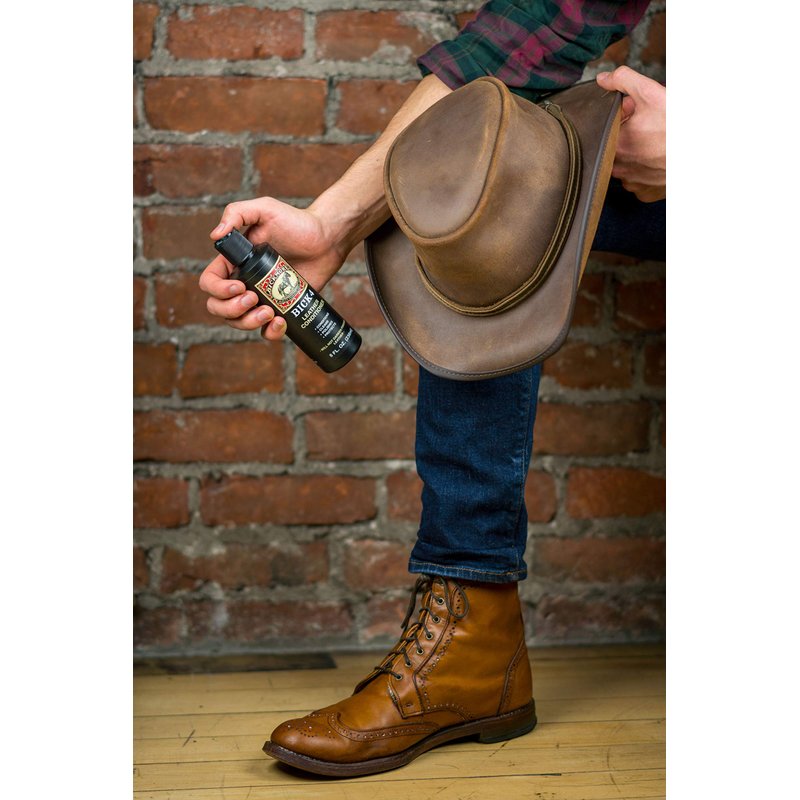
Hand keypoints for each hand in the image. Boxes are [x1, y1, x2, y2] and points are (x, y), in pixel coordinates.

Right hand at [199, 197, 347, 340]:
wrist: (328, 241)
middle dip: (232, 310)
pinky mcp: (281, 310)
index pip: (209, 282)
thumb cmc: (297, 222)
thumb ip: (236, 213)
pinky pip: (265, 331)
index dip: (218, 290)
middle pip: (219, 308)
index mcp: (234, 262)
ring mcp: (261, 298)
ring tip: (271, 312)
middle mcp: (243, 282)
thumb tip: (215, 235)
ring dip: (248, 323)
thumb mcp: (265, 209)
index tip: (240, 286)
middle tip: (255, 298)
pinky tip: (280, 322)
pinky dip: (269, 333)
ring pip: (239, 323)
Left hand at [596, 66, 665, 201]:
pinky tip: (657, 161)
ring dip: (635, 154)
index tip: (634, 112)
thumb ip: (623, 81)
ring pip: (625, 165)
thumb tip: (603, 79)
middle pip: (615, 147)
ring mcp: (631, 183)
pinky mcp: (644, 193)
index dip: (621, 117)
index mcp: (616, 143)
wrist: (704, 152)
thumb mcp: (651, 93)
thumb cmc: (678, 124)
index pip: (608, 127)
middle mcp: (619, 167)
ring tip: (655, 143)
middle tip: (649, 127)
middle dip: (628, 135)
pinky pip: (637, 181)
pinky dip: (644, 171)